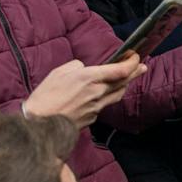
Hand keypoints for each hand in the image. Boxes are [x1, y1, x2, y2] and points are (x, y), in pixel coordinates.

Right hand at [25, 58, 146, 128]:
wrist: (39, 125)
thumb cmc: (45, 97)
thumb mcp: (58, 73)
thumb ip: (76, 68)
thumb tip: (85, 70)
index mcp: (89, 78)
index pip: (120, 70)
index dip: (131, 63)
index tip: (135, 56)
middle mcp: (97, 93)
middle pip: (123, 82)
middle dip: (135, 72)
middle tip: (142, 66)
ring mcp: (96, 107)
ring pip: (117, 95)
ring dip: (124, 85)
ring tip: (129, 79)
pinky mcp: (92, 118)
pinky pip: (104, 105)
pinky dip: (107, 97)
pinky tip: (103, 94)